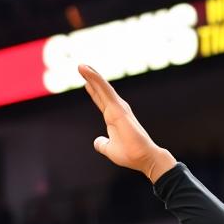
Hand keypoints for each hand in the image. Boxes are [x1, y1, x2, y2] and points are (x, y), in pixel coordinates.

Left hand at [79, 64, 175, 182]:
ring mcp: (118, 107)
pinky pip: (105, 91)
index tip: (86, 83)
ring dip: (92, 75)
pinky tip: (88, 72)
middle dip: (92, 79)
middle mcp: (116, 109)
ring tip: (81, 65)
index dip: (93, 92)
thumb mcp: (109, 149)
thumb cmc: (129, 154)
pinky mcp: (118, 108)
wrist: (142, 158)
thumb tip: (97, 141)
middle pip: (101, 91)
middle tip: (81, 66)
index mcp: (113, 117)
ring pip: (103, 87)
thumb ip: (102, 144)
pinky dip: (96, 80)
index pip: (101, 101)